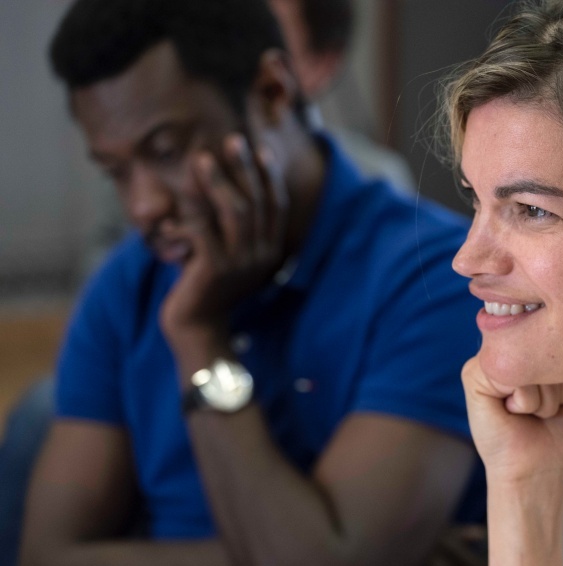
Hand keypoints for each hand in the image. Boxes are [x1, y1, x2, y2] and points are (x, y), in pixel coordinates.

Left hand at [159, 134, 288, 347]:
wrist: (196, 326)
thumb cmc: (208, 286)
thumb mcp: (229, 255)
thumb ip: (234, 229)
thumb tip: (227, 187)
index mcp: (272, 251)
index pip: (278, 206)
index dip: (271, 175)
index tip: (261, 148)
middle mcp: (262, 256)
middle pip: (259, 202)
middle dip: (246, 168)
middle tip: (233, 140)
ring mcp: (241, 264)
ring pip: (236, 212)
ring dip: (219, 181)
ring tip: (202, 159)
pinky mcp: (215, 270)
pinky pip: (205, 228)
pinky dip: (193, 206)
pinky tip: (183, 190)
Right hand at [462, 356, 562, 487]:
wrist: (541, 469)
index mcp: (537, 342)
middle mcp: (513, 343)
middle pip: (552, 345)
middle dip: (562, 385)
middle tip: (548, 409)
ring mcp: (491, 357)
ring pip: (535, 361)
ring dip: (545, 398)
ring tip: (533, 413)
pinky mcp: (473, 374)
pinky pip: (513, 376)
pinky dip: (526, 402)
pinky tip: (514, 413)